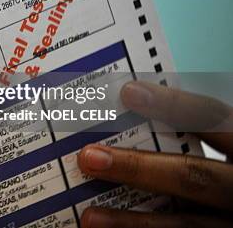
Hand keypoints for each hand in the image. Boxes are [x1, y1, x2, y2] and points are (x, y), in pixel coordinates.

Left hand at [77, 81, 232, 227]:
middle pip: (194, 176)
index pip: (214, 118)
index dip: (173, 105)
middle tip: (90, 158)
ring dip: (132, 222)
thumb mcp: (226, 151)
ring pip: (187, 225)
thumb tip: (128, 109)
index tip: (129, 93)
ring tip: (90, 217)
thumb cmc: (231, 176)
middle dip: (137, 167)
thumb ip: (191, 138)